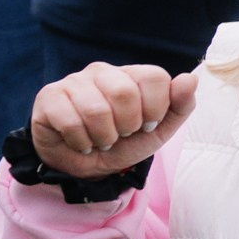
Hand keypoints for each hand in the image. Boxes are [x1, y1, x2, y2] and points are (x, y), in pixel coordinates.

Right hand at [29, 63, 196, 178]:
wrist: (85, 165)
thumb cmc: (124, 143)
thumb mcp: (159, 130)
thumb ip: (179, 106)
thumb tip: (190, 79)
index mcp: (132, 75)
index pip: (154, 77)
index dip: (155, 108)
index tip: (147, 125)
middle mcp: (102, 72)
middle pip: (124, 92)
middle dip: (128, 125)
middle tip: (121, 134)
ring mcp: (73, 81)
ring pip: (96, 110)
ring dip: (103, 138)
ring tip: (101, 140)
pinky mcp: (49, 97)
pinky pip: (70, 121)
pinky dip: (81, 142)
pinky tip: (80, 142)